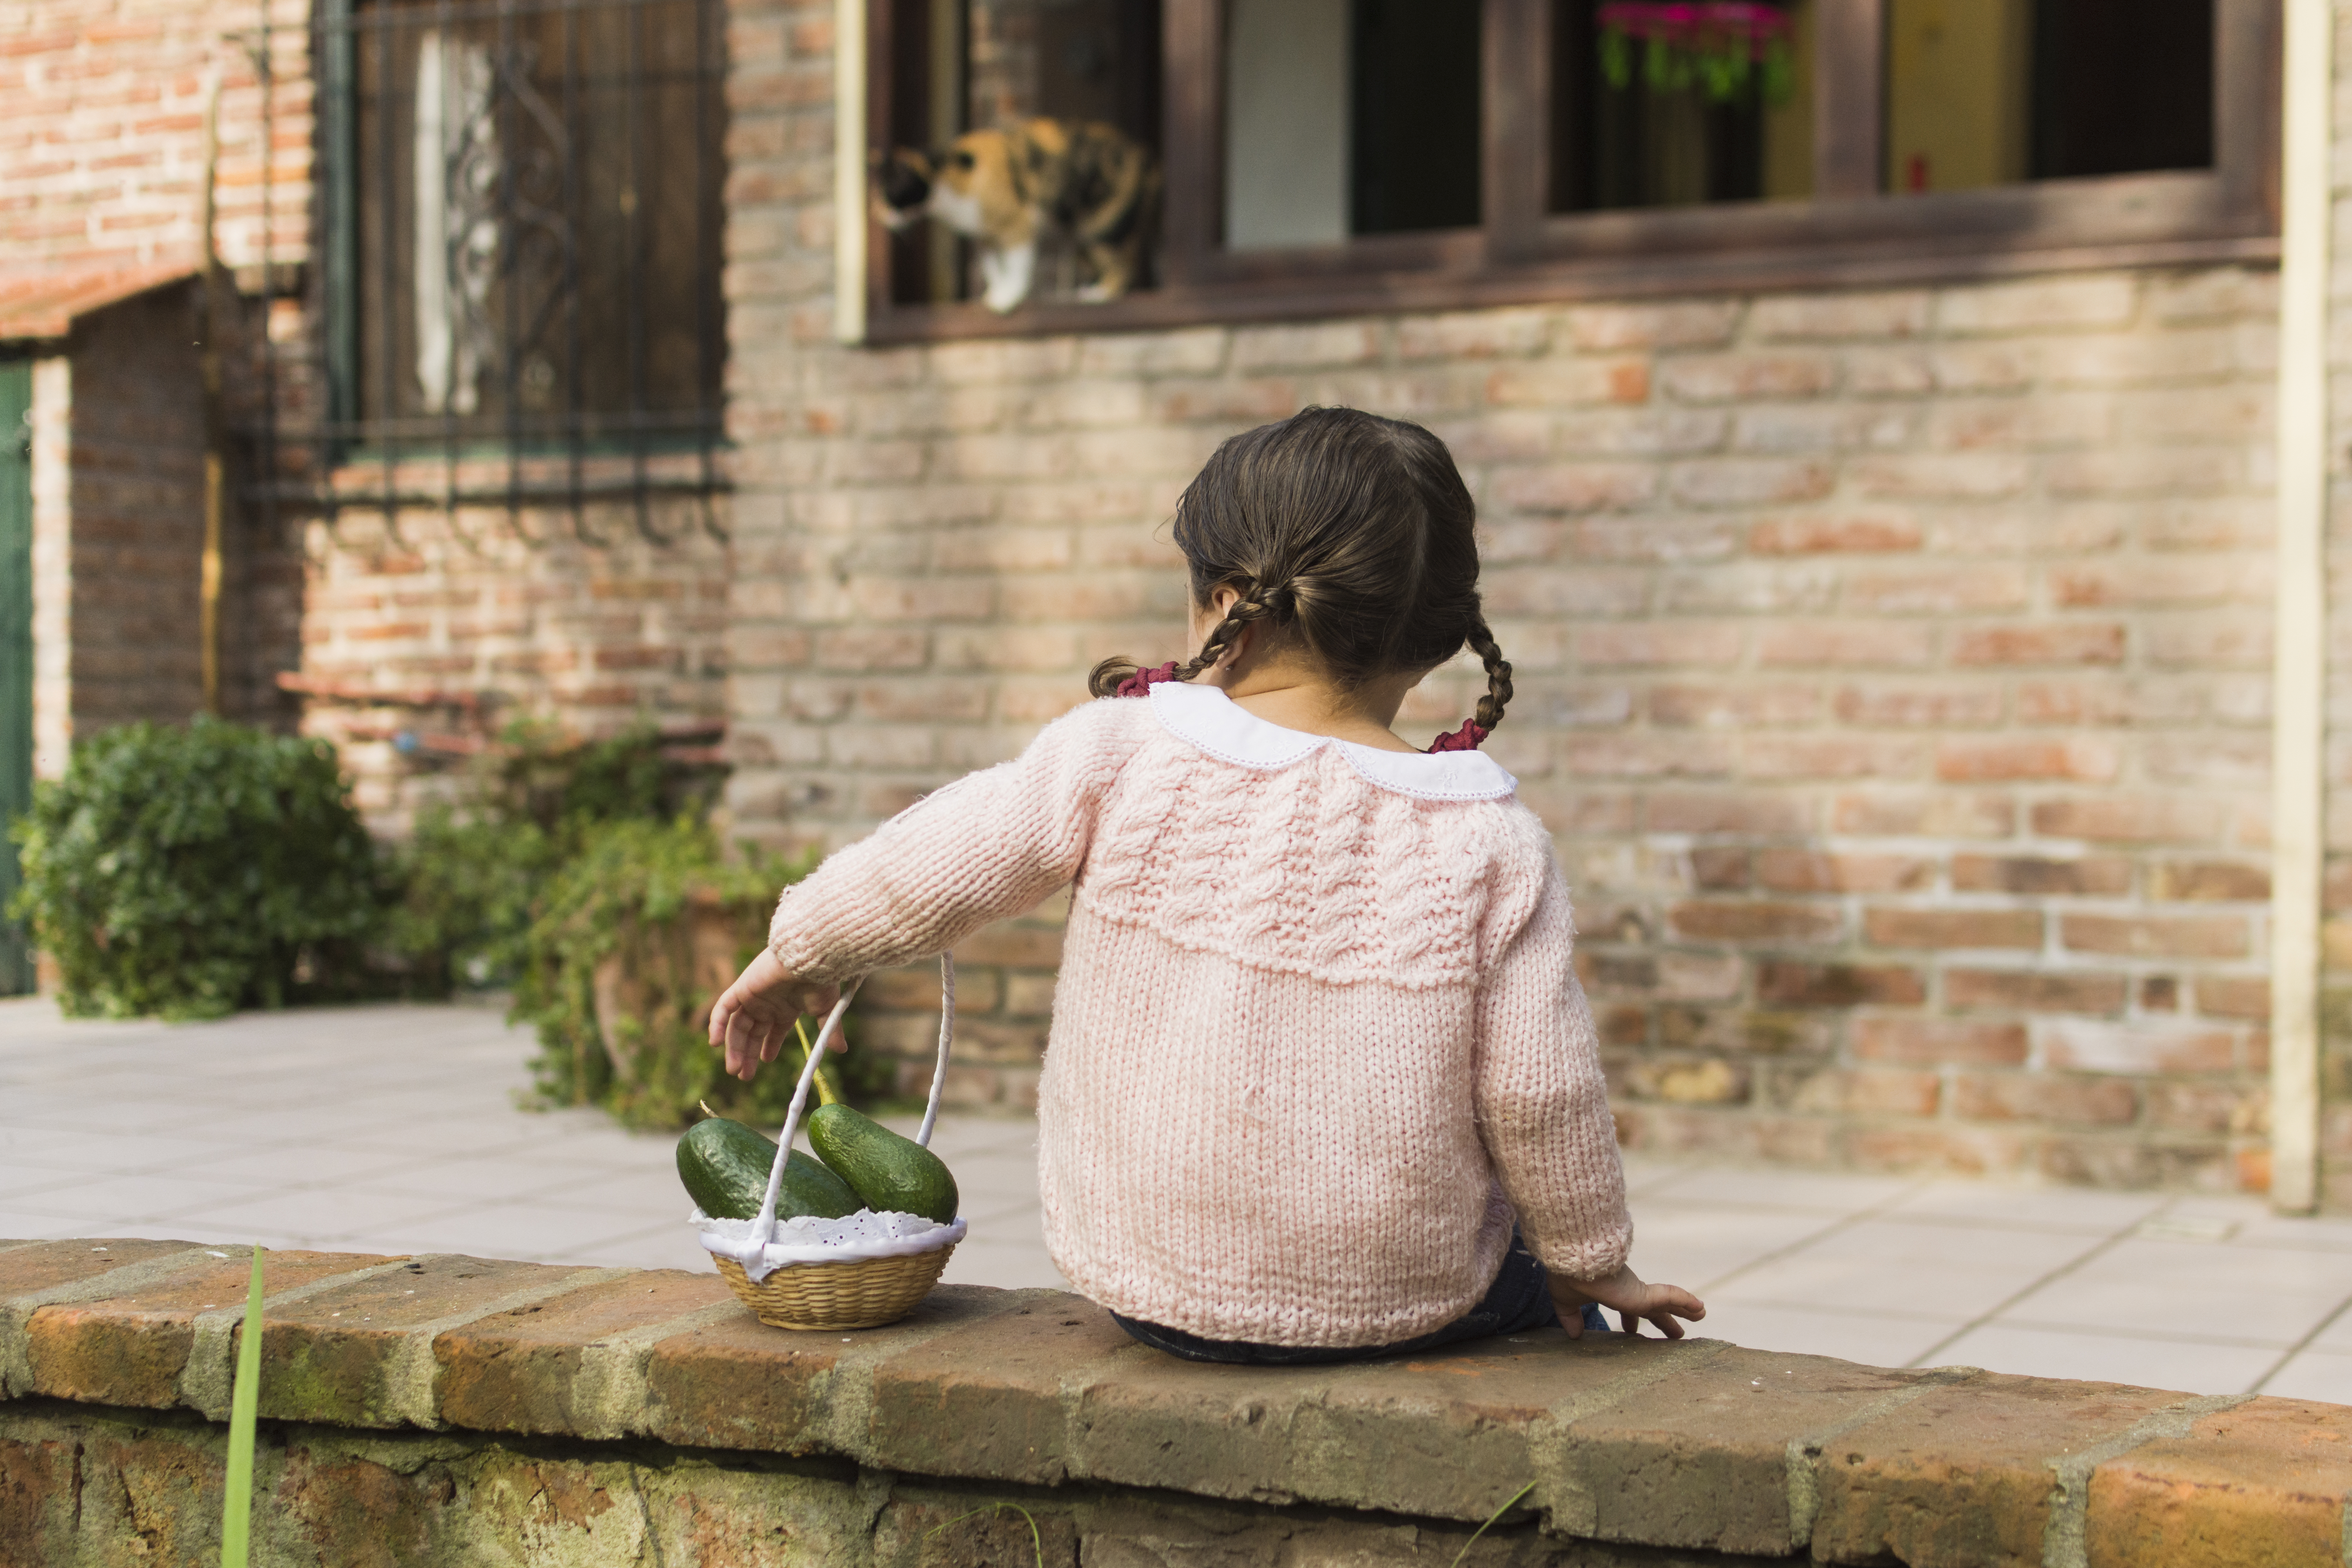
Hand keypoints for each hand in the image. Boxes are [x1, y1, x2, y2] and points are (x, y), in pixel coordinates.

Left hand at [707, 949, 840, 1081]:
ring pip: (737, 1025)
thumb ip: (829, 1031)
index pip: (771, 1030)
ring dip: (733, 1047)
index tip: (765, 1062)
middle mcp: (766, 1002)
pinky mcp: (741, 988)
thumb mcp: (827, 1010)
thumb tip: (842, 1050)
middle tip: (743, 1076)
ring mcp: (752, 995)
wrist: (810, 959)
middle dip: (747, 1054)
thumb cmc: (820, 981)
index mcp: (785, 1007)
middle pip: (751, 1032)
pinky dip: (717, 1024)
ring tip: (735, 1069)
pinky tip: (715, 1043)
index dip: (767, 1047)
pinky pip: (723, 1008)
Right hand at [1549, 1263, 1705, 1340]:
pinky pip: (1670, 1296)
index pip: (1626, 1308)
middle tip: (1677, 1334)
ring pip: (1667, 1301)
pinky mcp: (1643, 1293)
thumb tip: (1573, 1335)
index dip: (1631, 1320)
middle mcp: (1628, 1291)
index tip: (1631, 1331)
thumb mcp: (1566, 1301)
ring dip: (1684, 1309)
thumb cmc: (1568, 1274)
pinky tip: (1700, 1309)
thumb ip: (1571, 1317)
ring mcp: (1638, 1291)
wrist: (1572, 1258)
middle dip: (1664, 1320)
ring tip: (1701, 1315)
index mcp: (1611, 1292)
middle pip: (1652, 1308)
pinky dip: (1685, 1301)